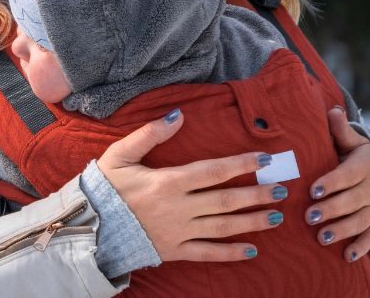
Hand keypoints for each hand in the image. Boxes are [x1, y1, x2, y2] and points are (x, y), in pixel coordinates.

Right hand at [98, 109, 284, 261]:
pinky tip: (252, 250)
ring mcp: (179, 231)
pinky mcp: (175, 250)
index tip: (264, 159)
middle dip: (256, 194)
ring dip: (252, 221)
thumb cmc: (104, 187)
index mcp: (168, 182)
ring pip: (224, 227)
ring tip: (275, 216)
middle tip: (281, 189)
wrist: (89, 226)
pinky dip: (231, 253)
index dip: (240, 164)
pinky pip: (208, 254)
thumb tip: (178, 115)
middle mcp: (179, 208)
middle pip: (226, 200)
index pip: (213, 170)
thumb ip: (149, 134)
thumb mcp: (120, 154)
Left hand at [305, 106, 369, 261]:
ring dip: (341, 230)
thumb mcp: (353, 144)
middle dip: (331, 210)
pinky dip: (360, 247)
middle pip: (351, 201)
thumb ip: (340, 131)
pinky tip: (345, 256)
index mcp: (363, 168)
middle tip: (309, 216)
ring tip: (321, 238)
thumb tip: (331, 110)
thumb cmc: (357, 160)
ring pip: (358, 221)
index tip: (313, 190)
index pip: (347, 176)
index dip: (331, 183)